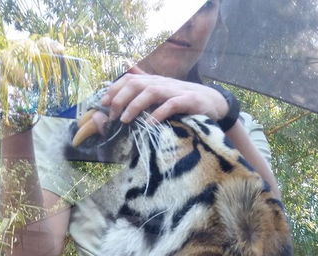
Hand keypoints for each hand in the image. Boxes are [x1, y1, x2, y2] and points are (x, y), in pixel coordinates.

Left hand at [101, 67, 228, 123]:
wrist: (214, 103)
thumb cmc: (185, 100)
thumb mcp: (163, 91)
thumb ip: (146, 83)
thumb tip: (126, 70)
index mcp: (155, 81)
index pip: (130, 79)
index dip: (115, 89)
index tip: (103, 103)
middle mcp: (163, 83)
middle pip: (136, 84)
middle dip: (120, 98)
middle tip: (112, 116)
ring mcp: (175, 91)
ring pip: (150, 92)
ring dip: (135, 105)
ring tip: (125, 120)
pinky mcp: (188, 101)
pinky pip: (170, 105)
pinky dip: (159, 114)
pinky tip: (149, 124)